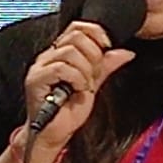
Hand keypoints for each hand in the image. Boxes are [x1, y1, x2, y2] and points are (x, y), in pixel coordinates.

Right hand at [22, 20, 136, 150]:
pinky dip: (76, 79)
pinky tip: (77, 90)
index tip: (107, 46)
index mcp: (60, 53)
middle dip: (93, 54)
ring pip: (70, 51)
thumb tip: (127, 52)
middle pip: (76, 35)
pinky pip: (61, 68)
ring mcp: (40, 66)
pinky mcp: (35, 79)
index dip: (96, 32)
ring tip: (84, 86)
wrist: (54, 135)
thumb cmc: (68, 112)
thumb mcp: (93, 84)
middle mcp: (48, 56)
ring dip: (85, 70)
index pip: (77, 27)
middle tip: (94, 75)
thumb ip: (106, 66)